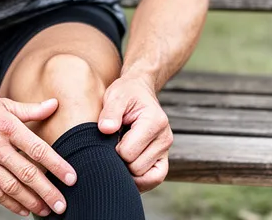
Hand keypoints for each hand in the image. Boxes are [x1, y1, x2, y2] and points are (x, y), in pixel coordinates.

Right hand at [0, 92, 76, 216]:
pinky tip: (23, 210)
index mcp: (8, 127)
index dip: (56, 165)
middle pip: (26, 173)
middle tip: (62, 205)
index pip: (38, 149)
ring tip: (46, 211)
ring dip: (30, 201)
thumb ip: (31, 109)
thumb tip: (55, 105)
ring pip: (11, 187)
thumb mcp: (4, 104)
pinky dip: (10, 203)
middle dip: (47, 192)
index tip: (72, 178)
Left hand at [97, 76, 172, 191]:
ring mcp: (166, 150)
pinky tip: (128, 168)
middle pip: (136, 169)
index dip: (112, 149)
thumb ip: (110, 112)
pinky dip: (140, 179)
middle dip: (120, 161)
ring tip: (121, 152)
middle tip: (114, 144)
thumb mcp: (116, 96)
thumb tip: (106, 129)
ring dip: (129, 170)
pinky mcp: (164, 158)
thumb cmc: (126, 94)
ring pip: (144, 178)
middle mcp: (165, 138)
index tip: (110, 137)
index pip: (127, 153)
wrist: (139, 91)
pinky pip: (155, 179)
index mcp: (154, 122)